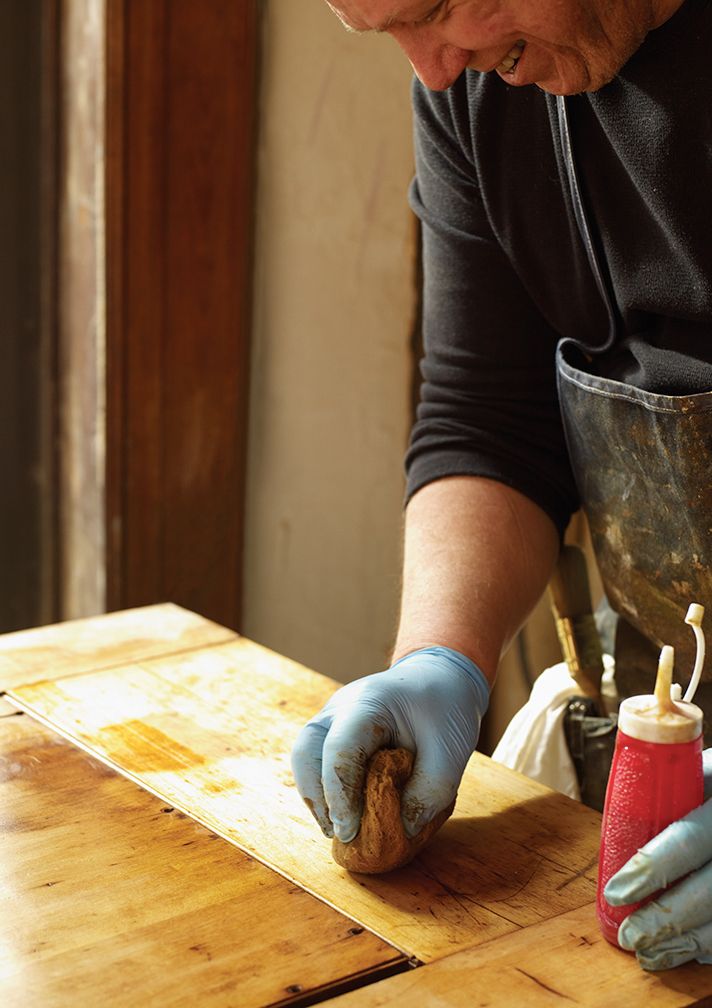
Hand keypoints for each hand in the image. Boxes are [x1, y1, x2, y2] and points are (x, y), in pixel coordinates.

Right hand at [290, 646, 488, 841]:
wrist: (440, 676)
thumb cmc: (446, 707)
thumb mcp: (452, 750)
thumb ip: (430, 791)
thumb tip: (400, 830)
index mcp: (370, 702)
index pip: (340, 750)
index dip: (340, 795)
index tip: (350, 832)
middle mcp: (341, 707)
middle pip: (306, 753)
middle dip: (319, 799)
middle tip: (341, 835)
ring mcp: (333, 717)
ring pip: (304, 758)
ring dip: (318, 797)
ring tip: (341, 830)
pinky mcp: (334, 730)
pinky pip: (316, 761)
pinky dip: (325, 790)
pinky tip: (346, 813)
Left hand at [603, 749, 711, 969]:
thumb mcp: (697, 774)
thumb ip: (667, 795)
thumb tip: (618, 826)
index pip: (689, 841)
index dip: (651, 870)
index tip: (615, 893)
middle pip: (711, 891)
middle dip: (665, 920)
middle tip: (629, 936)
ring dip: (687, 942)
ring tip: (649, 953)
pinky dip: (711, 945)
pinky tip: (688, 950)